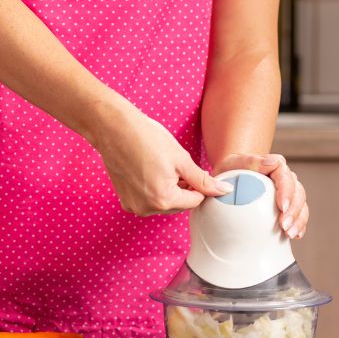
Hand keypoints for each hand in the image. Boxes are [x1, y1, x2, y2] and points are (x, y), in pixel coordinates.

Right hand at [96, 110, 232, 215]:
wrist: (114, 129)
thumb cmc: (146, 139)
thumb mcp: (181, 159)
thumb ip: (203, 180)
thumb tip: (224, 191)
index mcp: (163, 199)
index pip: (195, 201)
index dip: (198, 185)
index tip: (193, 170)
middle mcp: (146, 208)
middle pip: (179, 205)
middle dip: (183, 189)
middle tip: (176, 166)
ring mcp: (133, 205)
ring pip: (163, 203)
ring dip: (168, 190)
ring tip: (160, 166)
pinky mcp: (124, 200)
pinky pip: (148, 200)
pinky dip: (152, 189)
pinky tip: (148, 171)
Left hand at [212, 153, 307, 238]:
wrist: (229, 179)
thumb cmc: (230, 170)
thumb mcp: (234, 163)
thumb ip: (249, 160)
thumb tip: (270, 163)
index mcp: (275, 166)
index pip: (286, 177)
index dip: (287, 191)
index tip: (282, 206)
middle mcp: (285, 178)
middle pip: (298, 192)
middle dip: (294, 210)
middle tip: (284, 225)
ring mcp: (288, 192)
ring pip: (301, 204)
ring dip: (298, 220)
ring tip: (289, 233)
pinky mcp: (288, 206)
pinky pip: (299, 215)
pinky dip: (299, 225)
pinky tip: (295, 235)